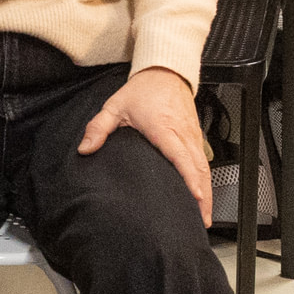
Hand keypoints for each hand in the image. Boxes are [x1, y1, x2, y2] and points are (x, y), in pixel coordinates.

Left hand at [85, 64, 210, 218]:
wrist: (165, 72)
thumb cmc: (143, 90)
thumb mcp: (115, 106)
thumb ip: (99, 127)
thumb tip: (86, 148)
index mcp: (164, 128)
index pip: (181, 157)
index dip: (190, 178)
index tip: (195, 197)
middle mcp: (183, 134)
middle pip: (199, 169)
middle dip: (203, 196)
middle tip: (202, 221)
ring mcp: (193, 136)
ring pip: (204, 167)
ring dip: (207, 191)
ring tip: (204, 216)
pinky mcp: (196, 137)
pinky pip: (204, 161)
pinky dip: (205, 180)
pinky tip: (203, 195)